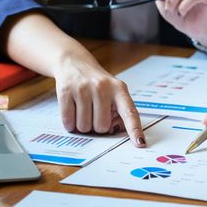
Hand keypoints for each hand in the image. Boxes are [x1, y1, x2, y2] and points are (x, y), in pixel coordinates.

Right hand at [2, 12, 145, 146]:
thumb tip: (113, 132)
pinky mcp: (66, 91)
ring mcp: (83, 88)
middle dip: (97, 126)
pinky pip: (68, 121)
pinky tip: (72, 111)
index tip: (140, 143)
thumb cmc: (98, 84)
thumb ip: (118, 111)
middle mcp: (102, 87)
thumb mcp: (114, 91)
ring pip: (84, 127)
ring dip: (82, 125)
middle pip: (101, 127)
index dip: (135, 129)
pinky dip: (69, 123)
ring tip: (83, 110)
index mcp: (119, 89)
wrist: (74, 63)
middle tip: (94, 113)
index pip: (129, 112)